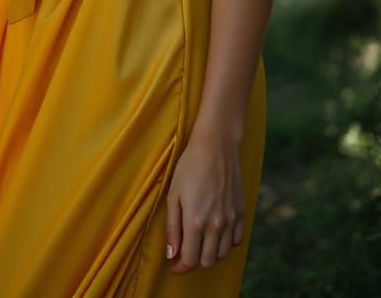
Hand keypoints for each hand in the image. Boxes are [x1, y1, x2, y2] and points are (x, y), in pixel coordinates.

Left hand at [165, 132, 244, 273]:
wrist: (216, 146)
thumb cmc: (190, 166)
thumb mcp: (173, 194)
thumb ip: (173, 227)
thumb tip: (171, 253)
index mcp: (196, 221)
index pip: (190, 260)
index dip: (180, 267)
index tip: (174, 265)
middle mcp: (216, 225)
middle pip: (207, 261)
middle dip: (194, 263)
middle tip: (185, 254)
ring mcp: (231, 219)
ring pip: (222, 254)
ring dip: (209, 255)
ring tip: (199, 244)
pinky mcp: (241, 212)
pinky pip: (236, 240)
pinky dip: (226, 244)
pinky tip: (216, 235)